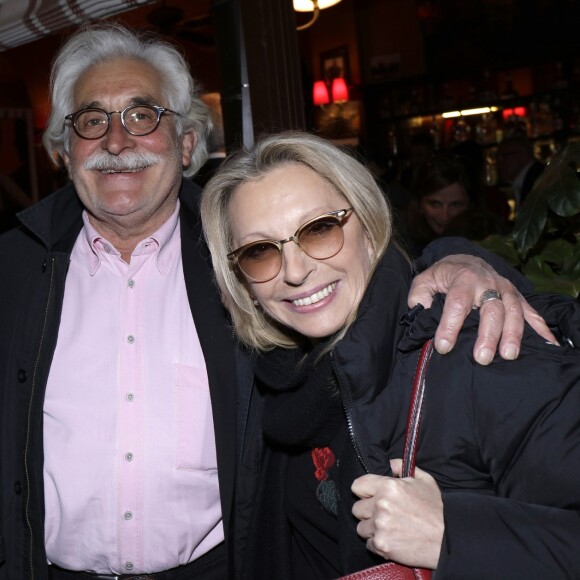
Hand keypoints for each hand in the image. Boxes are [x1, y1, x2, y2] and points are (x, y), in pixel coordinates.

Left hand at [351, 459, 443, 568]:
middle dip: (368, 511)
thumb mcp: (423, 479)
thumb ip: (402, 466)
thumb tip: (389, 464)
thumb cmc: (437, 508)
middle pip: (357, 508)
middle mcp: (380, 505)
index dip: (364, 491)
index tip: (370, 496)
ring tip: (388, 528)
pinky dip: (378, 543)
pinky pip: (369, 544)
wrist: (449, 539)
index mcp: (388, 486)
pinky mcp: (382, 545)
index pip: (357, 486)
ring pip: (361, 527)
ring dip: (371, 528)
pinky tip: (392, 539)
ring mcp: (380, 526)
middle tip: (382, 514)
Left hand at [409, 254, 556, 364]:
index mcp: (463, 278)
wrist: (465, 260)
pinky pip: (531, 311)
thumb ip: (420, 296)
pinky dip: (540, 327)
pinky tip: (547, 343)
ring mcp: (505, 289)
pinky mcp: (517, 297)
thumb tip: (424, 313)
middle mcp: (487, 283)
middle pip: (491, 309)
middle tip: (482, 358)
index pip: (456, 303)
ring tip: (508, 356)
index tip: (443, 347)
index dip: (449, 326)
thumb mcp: (424, 280)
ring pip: (513, 311)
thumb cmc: (443, 276)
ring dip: (513, 334)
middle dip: (488, 334)